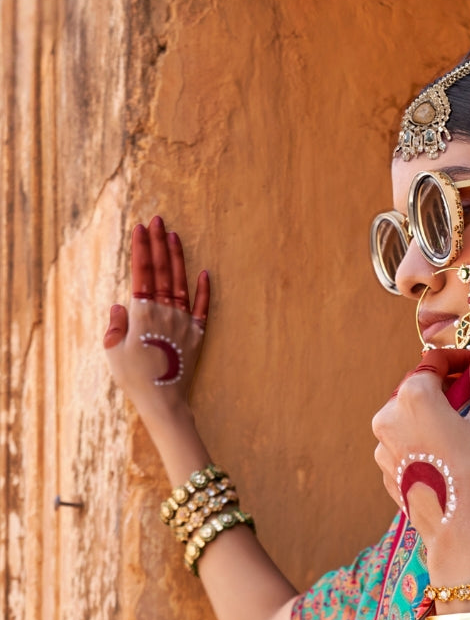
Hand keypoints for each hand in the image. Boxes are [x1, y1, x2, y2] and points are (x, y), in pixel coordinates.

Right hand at [103, 216, 209, 416]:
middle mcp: (165, 312)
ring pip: (181, 283)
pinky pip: (203, 308)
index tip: (140, 229)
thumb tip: (121, 306)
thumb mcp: (113, 350)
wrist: (163, 400)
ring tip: (174, 236)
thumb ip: (116, 325)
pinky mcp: (197, 336)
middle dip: (159, 243)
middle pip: (162, 271)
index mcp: (143, 313)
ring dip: (177, 258)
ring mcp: (183, 322)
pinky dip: (205, 290)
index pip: (142, 273)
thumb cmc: (134, 378)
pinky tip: (205, 272)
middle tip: (158, 220)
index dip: (141, 249)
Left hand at [372, 344, 469, 584]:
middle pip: (417, 387)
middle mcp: (388, 415)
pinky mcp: (383, 468)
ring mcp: (381, 444)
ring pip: (408, 416)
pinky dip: (421, 439)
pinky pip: (402, 442)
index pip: (434, 361)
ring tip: (459, 432)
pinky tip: (444, 457)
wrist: (460, 530)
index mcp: (414, 395)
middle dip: (443, 388)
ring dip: (430, 415)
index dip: (458, 359)